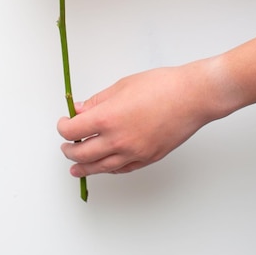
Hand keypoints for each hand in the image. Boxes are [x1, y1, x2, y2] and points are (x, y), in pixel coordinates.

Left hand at [57, 62, 219, 176]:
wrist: (192, 97)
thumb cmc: (161, 86)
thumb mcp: (122, 86)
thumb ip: (97, 101)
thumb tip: (79, 110)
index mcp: (108, 118)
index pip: (73, 130)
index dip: (63, 128)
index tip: (64, 123)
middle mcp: (118, 140)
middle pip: (82, 153)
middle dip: (69, 150)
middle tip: (65, 145)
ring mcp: (134, 153)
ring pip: (101, 167)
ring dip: (84, 168)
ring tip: (75, 169)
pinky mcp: (148, 158)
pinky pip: (122, 169)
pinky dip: (109, 168)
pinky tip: (104, 166)